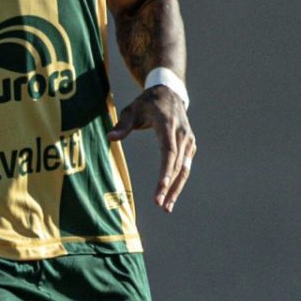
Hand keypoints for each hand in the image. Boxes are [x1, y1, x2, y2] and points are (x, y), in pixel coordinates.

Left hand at [107, 86, 195, 211]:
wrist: (170, 93)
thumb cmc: (147, 103)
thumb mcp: (131, 109)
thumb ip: (122, 124)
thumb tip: (110, 137)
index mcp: (167, 124)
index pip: (169, 151)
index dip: (166, 170)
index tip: (162, 187)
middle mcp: (182, 134)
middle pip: (177, 164)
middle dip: (169, 186)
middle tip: (160, 205)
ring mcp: (188, 140)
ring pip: (184, 169)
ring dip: (177, 189)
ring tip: (166, 208)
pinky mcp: (190, 146)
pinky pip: (185, 167)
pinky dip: (179, 182)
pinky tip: (170, 196)